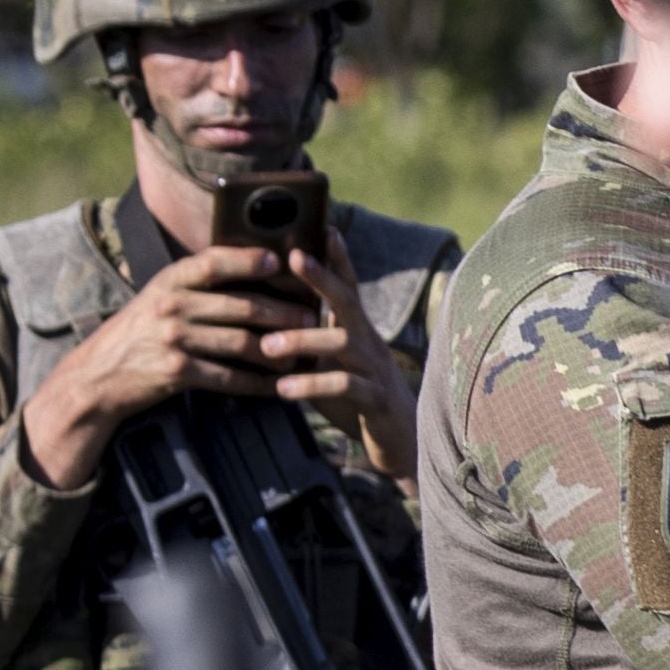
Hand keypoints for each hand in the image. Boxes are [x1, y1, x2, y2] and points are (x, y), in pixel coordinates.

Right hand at [19, 244, 320, 487]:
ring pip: (241, 343)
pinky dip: (258, 382)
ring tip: (303, 353)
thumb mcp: (161, 296)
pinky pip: (229, 377)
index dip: (248, 260)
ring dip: (277, 350)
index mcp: (170, 280)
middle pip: (240, 306)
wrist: (99, 373)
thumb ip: (199, 283)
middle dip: (282, 313)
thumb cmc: (142, 329)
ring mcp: (173, 338)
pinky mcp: (177, 371)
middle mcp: (171, 305)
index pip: (214, 262)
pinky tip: (279, 384)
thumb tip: (256, 265)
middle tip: (313, 318)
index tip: (279, 261)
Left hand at [266, 230, 421, 482]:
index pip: (347, 286)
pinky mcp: (377, 400)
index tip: (322, 226)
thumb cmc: (358, 399)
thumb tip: (269, 320)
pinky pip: (347, 386)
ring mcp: (376, 370)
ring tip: (268, 347)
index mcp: (357, 331)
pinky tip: (284, 389)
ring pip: (343, 344)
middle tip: (294, 257)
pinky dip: (312, 385)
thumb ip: (311, 340)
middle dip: (322, 278)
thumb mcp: (334, 363)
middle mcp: (369, 343)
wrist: (401, 442)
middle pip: (348, 302)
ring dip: (303, 341)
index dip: (337, 257)